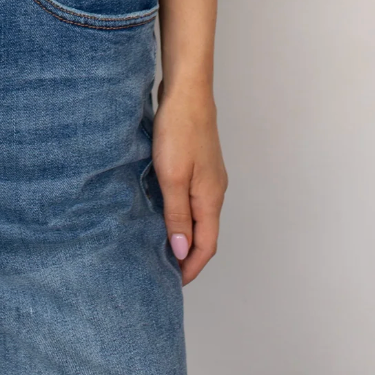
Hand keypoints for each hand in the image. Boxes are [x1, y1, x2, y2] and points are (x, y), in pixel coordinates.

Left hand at [152, 81, 226, 284]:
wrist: (187, 91)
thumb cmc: (179, 130)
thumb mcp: (173, 177)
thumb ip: (177, 215)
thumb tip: (182, 251)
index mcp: (211, 198)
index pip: (206, 246)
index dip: (191, 267)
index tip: (173, 283)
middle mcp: (214, 190)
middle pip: (204, 234)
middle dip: (187, 256)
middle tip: (163, 270)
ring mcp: (208, 177)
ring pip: (198, 216)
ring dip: (182, 235)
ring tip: (160, 247)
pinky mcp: (198, 164)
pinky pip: (191, 199)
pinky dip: (179, 214)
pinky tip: (162, 212)